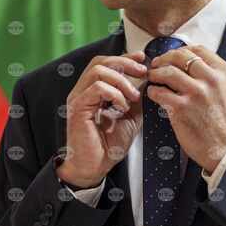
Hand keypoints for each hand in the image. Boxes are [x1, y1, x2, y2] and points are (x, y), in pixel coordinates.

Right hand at [58, 52, 147, 187]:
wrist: (95, 167)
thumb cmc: (109, 146)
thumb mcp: (130, 117)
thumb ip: (135, 99)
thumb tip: (147, 81)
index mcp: (92, 91)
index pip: (105, 63)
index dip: (124, 57)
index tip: (142, 59)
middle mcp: (82, 91)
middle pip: (100, 61)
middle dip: (125, 63)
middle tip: (143, 73)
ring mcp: (78, 98)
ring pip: (98, 71)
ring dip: (121, 81)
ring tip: (133, 97)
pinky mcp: (78, 108)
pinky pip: (97, 88)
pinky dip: (115, 94)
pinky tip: (123, 107)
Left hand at [144, 45, 225, 173]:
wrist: (224, 147)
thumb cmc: (222, 121)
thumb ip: (211, 75)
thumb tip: (188, 63)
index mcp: (224, 73)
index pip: (198, 50)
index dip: (181, 50)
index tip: (173, 56)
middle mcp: (211, 80)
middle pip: (180, 57)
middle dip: (164, 58)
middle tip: (157, 64)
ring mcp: (196, 93)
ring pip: (167, 71)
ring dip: (156, 73)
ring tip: (152, 78)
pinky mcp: (182, 107)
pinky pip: (159, 92)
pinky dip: (153, 91)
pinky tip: (153, 94)